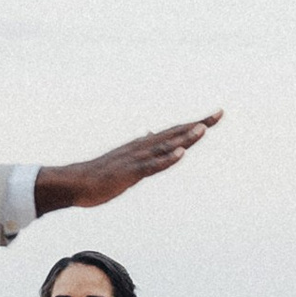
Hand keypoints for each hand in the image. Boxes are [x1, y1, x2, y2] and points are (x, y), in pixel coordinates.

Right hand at [35, 111, 222, 212]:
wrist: (76, 183)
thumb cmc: (99, 174)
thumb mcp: (126, 160)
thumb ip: (141, 149)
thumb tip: (151, 134)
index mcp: (144, 146)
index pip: (174, 132)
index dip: (194, 124)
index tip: (214, 116)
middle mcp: (142, 147)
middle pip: (175, 133)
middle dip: (198, 125)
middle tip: (219, 113)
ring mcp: (137, 159)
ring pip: (166, 146)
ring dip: (185, 137)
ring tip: (203, 128)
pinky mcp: (130, 172)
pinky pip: (153, 165)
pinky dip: (168, 159)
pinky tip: (181, 153)